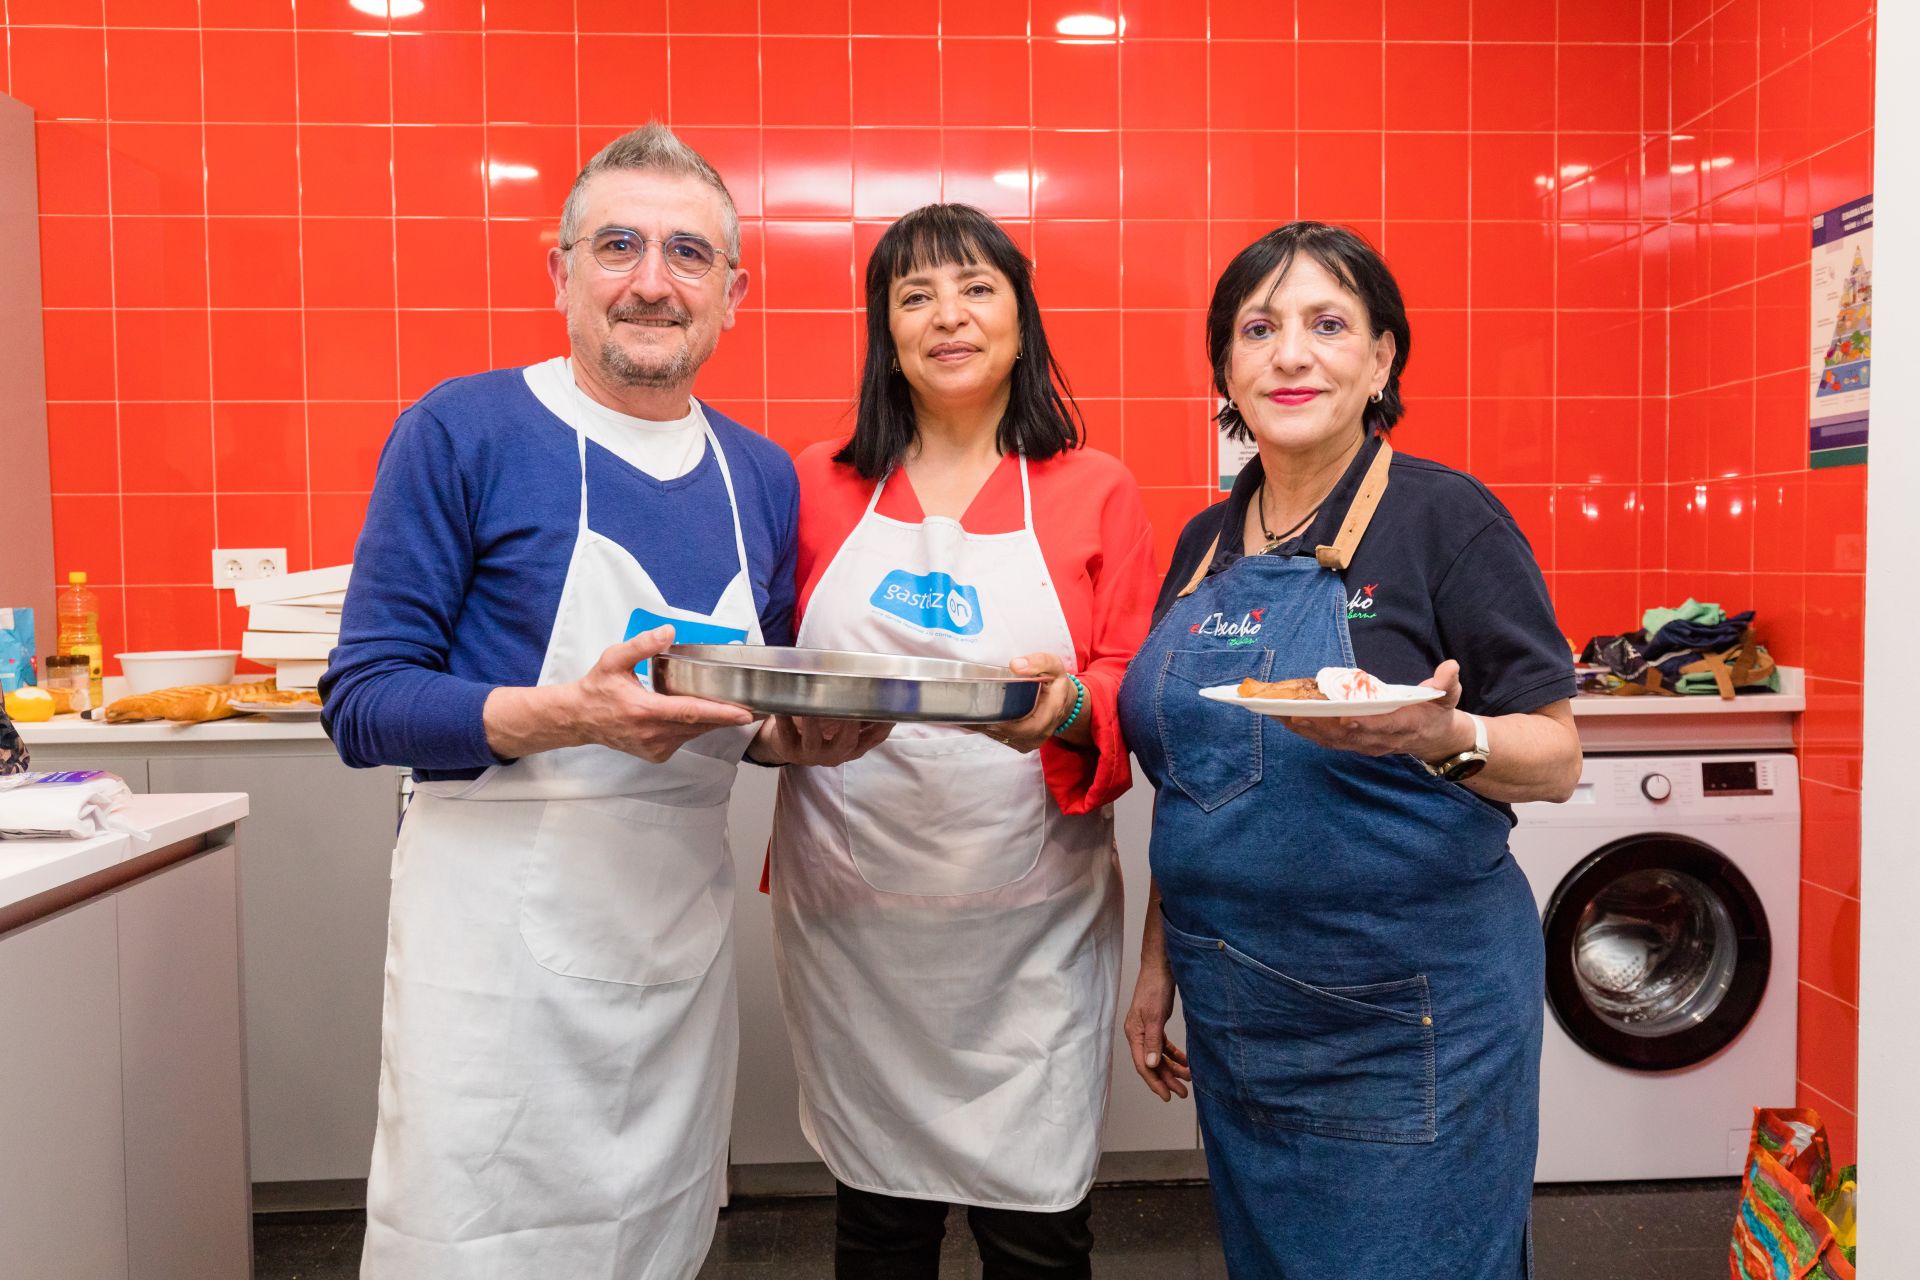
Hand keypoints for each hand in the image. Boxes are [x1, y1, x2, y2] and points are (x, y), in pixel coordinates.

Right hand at [564, 626, 754, 761]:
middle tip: (754, 705)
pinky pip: (684, 739)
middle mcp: (652, 734)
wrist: (579, 719)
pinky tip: (694, 713)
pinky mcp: (656, 754)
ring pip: (694, 733)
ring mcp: (655, 747)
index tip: (745, 713)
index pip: (690, 712)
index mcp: (644, 711)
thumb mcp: (614, 659)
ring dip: (712, 720)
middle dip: (727, 715)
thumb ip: (642, 645)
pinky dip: (693, 727)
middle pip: (699, 724)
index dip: (720, 713)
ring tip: (731, 706)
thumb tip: (669, 632)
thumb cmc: (597, 688)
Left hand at [751, 714, 892, 765]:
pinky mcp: (789, 750)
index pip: (874, 738)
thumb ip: (859, 713)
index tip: (889, 708)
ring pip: (813, 740)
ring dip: (814, 721)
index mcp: (852, 748)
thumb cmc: (820, 730)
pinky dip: (783, 719)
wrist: (787, 746)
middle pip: (847, 743)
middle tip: (852, 703)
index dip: (883, 725)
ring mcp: (811, 754)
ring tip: (812, 703)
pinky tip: (781, 705)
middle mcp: (835, 754)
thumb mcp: (843, 725)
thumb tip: (882, 687)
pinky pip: (786, 733)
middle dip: (851, 724)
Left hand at [970, 652, 1074, 752]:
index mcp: (1049, 716)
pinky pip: (1000, 739)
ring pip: (1000, 737)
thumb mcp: (1054, 665)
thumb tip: (1016, 665)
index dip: (1002, 721)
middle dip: (988, 720)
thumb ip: (1039, 662)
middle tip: (968, 704)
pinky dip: (987, 728)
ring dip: (984, 725)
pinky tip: (975, 716)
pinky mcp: (1020, 745)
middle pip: (1007, 734)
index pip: (1024, 727)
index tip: (984, 708)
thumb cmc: (1056, 683)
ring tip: (969, 708)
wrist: (1063, 701)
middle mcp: (1038, 735)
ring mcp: (1028, 743)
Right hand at [1124, 961, 1190, 1100]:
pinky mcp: (1155, 1024)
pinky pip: (1163, 1045)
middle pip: (1152, 1063)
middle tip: (1182, 1092)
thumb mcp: (1155, 1016)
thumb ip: (1153, 1041)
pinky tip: (1184, 1061)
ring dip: (1173, 1068)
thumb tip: (1152, 1064)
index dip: (1155, 1082)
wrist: (1160, 967)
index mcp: (1134, 1033)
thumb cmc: (1155, 987)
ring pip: (1159, 1056)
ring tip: (1188, 1078)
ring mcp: (1146, 1029)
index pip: (1143, 1065)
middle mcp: (1138, 1033)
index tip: (1167, 1095)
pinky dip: (1174, 1054)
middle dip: (1167, 1079)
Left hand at [1278, 658, 1472, 762]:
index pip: (1381, 728)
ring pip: (1329, 739)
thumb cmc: (1435, 713)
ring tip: (1277, 713)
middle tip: (1292, 712)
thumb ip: (1447, 683)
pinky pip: (1325, 739)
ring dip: (1303, 728)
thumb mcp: (1448, 697)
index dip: (1364, 724)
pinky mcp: (1352, 743)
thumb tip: (1450, 668)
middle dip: (1318, 725)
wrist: (1432, 739)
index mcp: (1402, 726)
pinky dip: (1304, 730)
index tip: (1346, 717)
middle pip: (1344, 735)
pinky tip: (1283, 718)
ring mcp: (1363, 744)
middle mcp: (1378, 740)